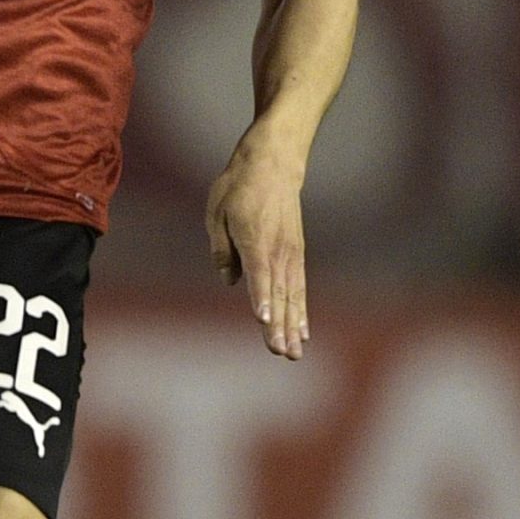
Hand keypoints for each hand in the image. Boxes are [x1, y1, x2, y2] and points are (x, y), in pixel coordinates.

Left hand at [205, 139, 309, 358]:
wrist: (273, 165)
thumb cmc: (238, 188)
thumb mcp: (217, 213)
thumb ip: (221, 248)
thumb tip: (228, 279)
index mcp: (255, 240)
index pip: (259, 276)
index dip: (262, 300)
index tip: (266, 322)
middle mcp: (277, 251)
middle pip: (280, 294)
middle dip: (281, 326)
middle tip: (281, 353)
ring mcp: (291, 254)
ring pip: (293, 296)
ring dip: (293, 326)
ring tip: (293, 353)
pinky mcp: (296, 254)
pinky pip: (300, 287)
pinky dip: (302, 310)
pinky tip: (303, 331)